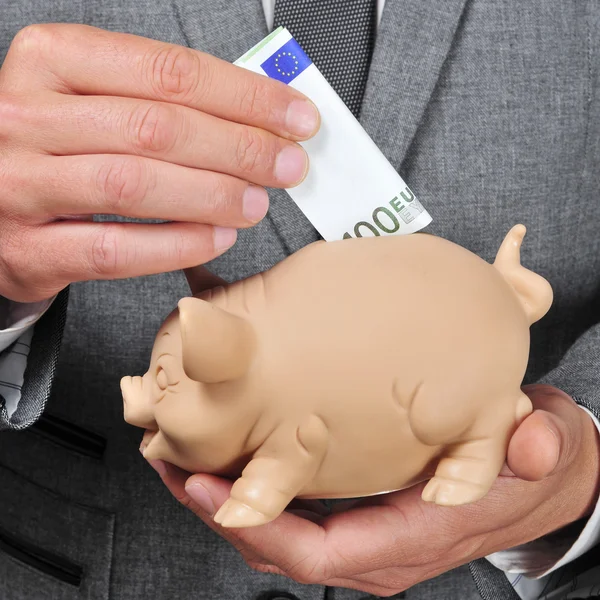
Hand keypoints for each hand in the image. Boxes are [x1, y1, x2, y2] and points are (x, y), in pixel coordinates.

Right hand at [0, 24, 318, 301]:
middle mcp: (27, 115)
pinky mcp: (29, 247)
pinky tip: (216, 237)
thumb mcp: (94, 100)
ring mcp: (20, 183)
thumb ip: (161, 101)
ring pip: (134, 185)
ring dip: (212, 196)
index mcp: (52, 60)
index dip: (244, 97)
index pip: (168, 71)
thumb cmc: (55, 144)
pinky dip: (175, 245)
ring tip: (256, 202)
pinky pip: (114, 249)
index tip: (294, 117)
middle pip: (157, 128)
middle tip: (286, 165)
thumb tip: (254, 117)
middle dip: (239, 148)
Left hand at [146, 384, 599, 596]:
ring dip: (226, 500)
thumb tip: (531, 443)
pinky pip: (294, 514)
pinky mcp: (361, 512)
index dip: (258, 528)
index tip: (207, 490)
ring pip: (278, 532)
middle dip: (218, 510)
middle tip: (170, 462)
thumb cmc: (533, 468)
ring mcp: (366, 532)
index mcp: (413, 534)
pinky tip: (232, 457)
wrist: (540, 483)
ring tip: (180, 458)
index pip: (321, 554)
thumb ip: (537, 447)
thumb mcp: (546, 449)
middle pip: (279, 546)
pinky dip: (255, 489)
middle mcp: (379, 546)